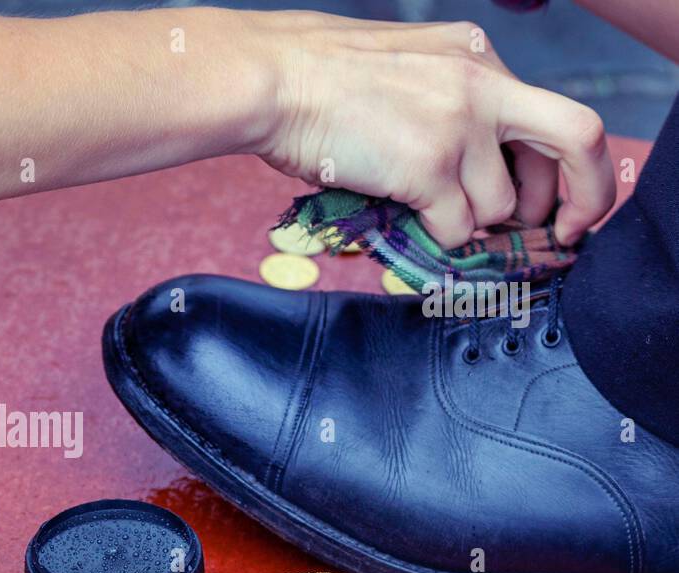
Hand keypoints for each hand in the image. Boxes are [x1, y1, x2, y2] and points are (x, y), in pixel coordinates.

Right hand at [247, 14, 615, 246]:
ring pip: (501, 205)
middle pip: (577, 141)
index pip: (549, 113)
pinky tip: (406, 218)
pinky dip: (435, 238)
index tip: (553, 201)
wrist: (272, 82)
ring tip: (424, 213)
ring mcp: (458, 127)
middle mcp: (482, 86)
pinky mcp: (428, 168)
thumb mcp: (404, 67)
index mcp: (477, 57)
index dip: (561, 166)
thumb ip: (447, 99)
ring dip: (467, 224)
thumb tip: (465, 165)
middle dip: (578, 199)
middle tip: (553, 234)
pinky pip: (456, 229)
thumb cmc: (314, 80)